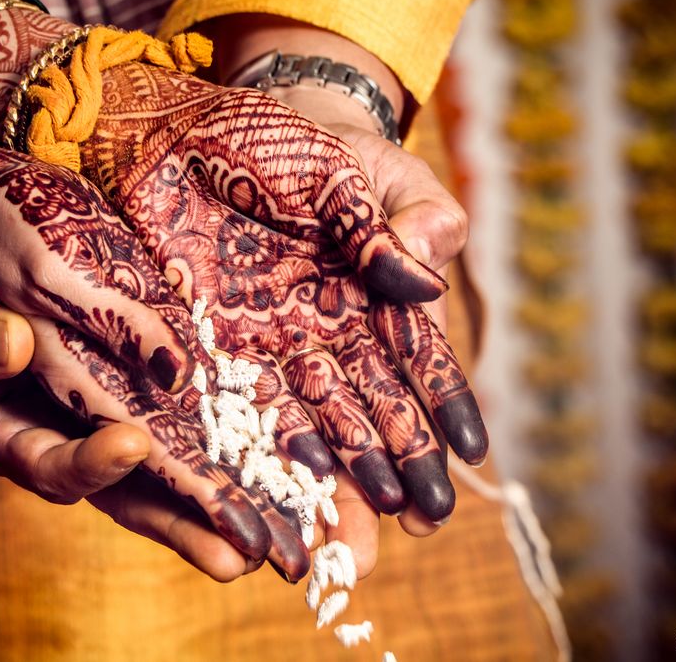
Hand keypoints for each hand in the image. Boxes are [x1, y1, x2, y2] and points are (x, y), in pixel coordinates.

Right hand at [0, 277, 277, 580]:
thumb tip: (11, 345)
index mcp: (3, 437)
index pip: (48, 462)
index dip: (89, 462)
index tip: (133, 444)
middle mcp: (59, 451)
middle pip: (121, 498)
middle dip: (178, 526)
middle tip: (233, 553)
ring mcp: (97, 438)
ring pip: (156, 484)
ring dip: (208, 512)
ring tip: (259, 545)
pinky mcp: (129, 414)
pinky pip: (173, 445)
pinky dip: (211, 463)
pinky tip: (258, 482)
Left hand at [61, 63, 487, 525]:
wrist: (218, 126)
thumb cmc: (311, 141)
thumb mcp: (366, 169)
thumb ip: (404, 217)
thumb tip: (423, 275)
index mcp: (377, 297)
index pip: (418, 362)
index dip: (442, 408)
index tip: (468, 459)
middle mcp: (329, 337)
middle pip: (365, 417)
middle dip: (387, 479)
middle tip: (405, 538)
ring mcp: (269, 350)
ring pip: (304, 431)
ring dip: (321, 490)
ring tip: (334, 548)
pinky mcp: (207, 350)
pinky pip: (230, 410)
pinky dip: (248, 459)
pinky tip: (264, 504)